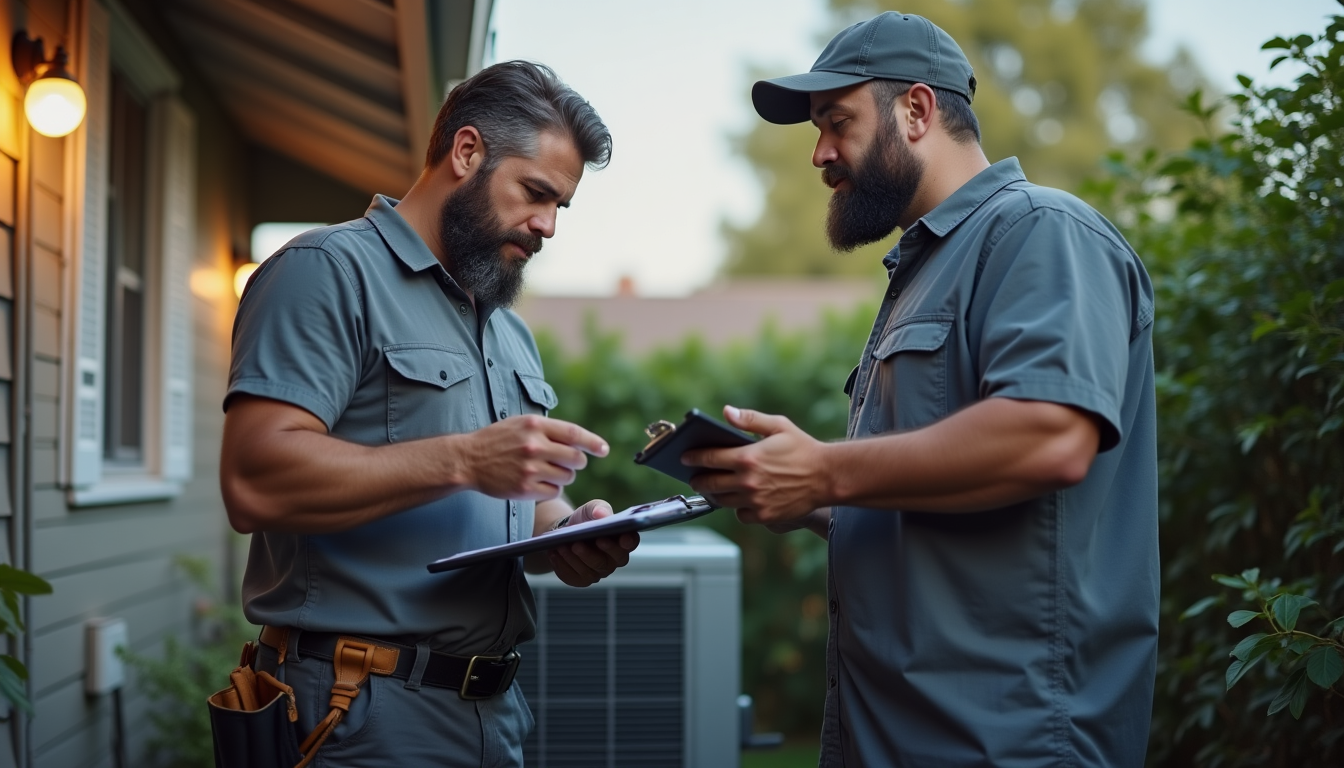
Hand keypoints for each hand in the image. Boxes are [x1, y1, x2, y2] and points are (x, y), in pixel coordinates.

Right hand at [462, 416, 607, 500]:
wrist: (468, 459)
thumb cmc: (497, 440)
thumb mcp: (521, 424)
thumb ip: (548, 429)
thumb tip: (579, 440)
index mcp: (534, 425)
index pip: (573, 433)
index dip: (593, 442)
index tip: (603, 450)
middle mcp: (533, 446)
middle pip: (575, 458)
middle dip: (576, 462)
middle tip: (568, 463)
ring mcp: (529, 468)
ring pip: (567, 477)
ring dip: (564, 476)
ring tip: (549, 472)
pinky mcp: (524, 488)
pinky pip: (554, 492)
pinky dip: (552, 489)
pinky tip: (540, 483)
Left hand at [546, 499, 639, 586]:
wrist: (565, 532)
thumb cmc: (585, 521)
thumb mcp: (591, 509)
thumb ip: (598, 508)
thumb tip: (601, 514)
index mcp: (622, 541)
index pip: (631, 543)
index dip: (628, 542)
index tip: (622, 538)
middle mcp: (613, 560)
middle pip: (608, 562)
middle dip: (592, 553)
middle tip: (578, 543)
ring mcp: (598, 572)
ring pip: (589, 571)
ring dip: (573, 558)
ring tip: (561, 546)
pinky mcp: (582, 579)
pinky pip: (573, 577)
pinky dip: (563, 565)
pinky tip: (555, 553)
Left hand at [682, 405, 828, 525]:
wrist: (828, 477)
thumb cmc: (803, 449)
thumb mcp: (778, 426)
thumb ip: (749, 419)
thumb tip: (726, 412)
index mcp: (748, 457)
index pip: (709, 458)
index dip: (693, 457)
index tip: (685, 457)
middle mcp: (748, 481)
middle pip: (709, 484)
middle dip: (698, 479)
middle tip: (695, 477)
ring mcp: (755, 501)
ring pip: (722, 501)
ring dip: (714, 495)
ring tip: (713, 489)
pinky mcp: (764, 516)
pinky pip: (740, 515)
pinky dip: (738, 508)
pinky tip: (740, 500)